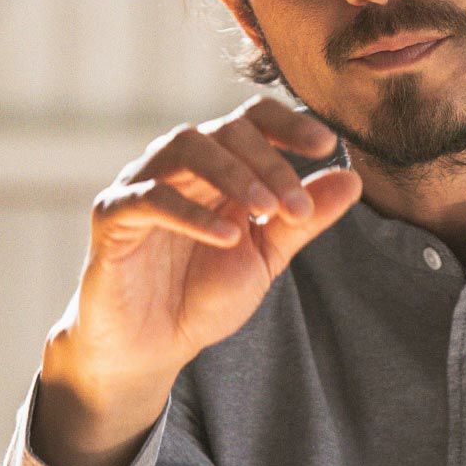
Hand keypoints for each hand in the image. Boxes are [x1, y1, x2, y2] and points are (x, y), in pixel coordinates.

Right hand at [52, 94, 360, 395]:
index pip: (251, 121)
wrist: (153, 344)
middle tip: (298, 207)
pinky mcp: (113, 216)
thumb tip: (353, 180)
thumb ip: (303, 221)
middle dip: (269, 164)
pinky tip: (227, 236)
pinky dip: (191, 213)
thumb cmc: (204, 295)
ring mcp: (141, 184)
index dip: (287, 124)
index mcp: (218, 169)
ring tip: (267, 211)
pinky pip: (149, 198)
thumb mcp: (266, 258)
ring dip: (233, 175)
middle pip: (225, 132)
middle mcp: (178, 166)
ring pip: (185, 147)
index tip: (325, 146)